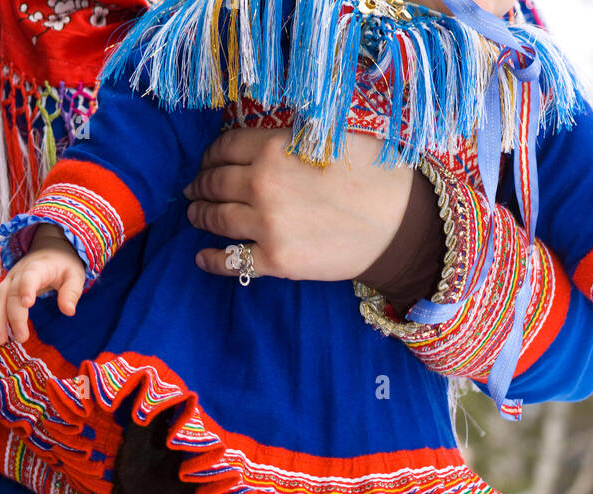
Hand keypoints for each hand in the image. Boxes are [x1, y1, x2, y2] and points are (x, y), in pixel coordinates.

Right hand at [0, 225, 85, 345]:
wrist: (49, 248)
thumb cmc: (64, 264)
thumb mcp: (75, 275)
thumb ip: (72, 292)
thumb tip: (68, 311)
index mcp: (38, 267)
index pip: (30, 276)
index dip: (27, 288)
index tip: (27, 304)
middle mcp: (19, 273)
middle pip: (11, 293)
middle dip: (13, 316)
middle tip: (20, 338)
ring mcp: (10, 280)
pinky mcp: (6, 288)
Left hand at [185, 128, 413, 281]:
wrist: (399, 224)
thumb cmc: (375, 175)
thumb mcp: (332, 134)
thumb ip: (293, 134)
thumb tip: (273, 136)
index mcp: (273, 147)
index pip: (225, 147)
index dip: (210, 155)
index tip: (206, 162)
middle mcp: (262, 184)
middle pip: (214, 183)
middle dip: (200, 186)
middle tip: (193, 191)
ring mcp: (266, 225)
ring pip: (216, 219)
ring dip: (199, 217)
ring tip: (194, 216)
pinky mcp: (276, 260)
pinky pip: (231, 261)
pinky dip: (210, 260)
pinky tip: (200, 258)